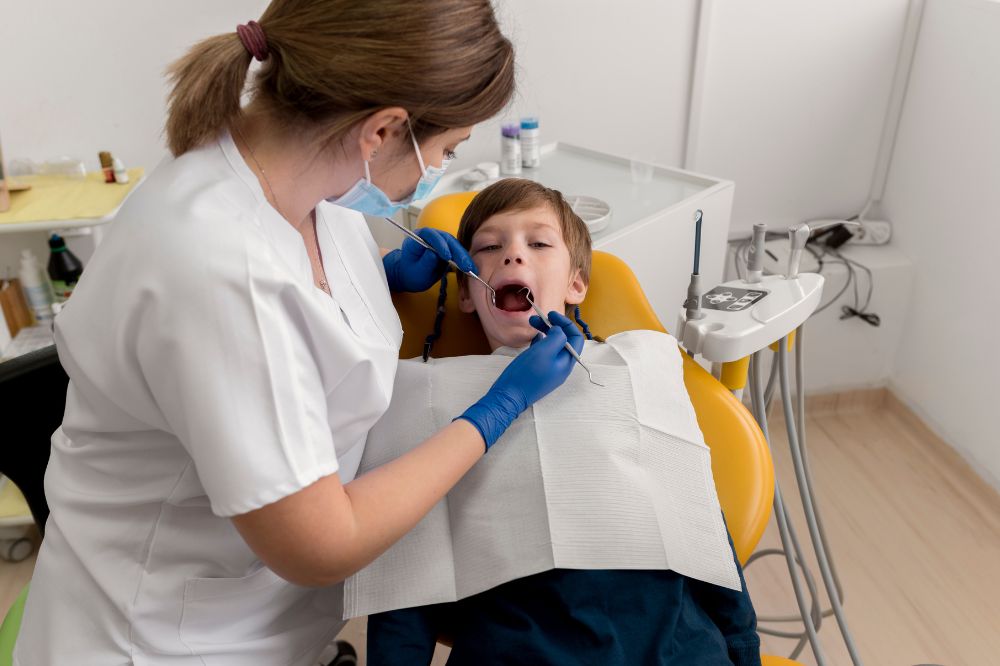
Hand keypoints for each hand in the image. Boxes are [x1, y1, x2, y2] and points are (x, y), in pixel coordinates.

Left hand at [383, 228, 475, 292]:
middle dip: (458, 252)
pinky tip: (471, 268)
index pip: (430, 235)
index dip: (440, 244)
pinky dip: (464, 260)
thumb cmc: (411, 273)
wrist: (412, 274)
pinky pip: (458, 251)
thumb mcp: (415, 271)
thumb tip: (435, 254)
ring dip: (464, 256)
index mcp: (418, 237)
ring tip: (472, 269)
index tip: (447, 256)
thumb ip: (424, 262)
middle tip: (466, 266)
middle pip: (446, 239)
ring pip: (455, 245)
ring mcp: (441, 241)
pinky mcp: (448, 248)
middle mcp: (431, 236)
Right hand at [457, 311, 584, 449]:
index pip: (575, 339)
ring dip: (545, 332)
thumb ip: (556, 337)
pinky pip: (543, 353)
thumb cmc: (526, 374)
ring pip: (552, 345)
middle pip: (563, 341)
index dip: (566, 324)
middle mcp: (561, 367)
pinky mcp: (538, 371)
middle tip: (538, 317)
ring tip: (532, 324)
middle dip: (553, 326)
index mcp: (566, 362)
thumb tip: (559, 330)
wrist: (508, 396)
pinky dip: (540, 342)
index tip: (551, 314)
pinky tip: (533, 338)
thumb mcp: (544, 351)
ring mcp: (550, 370)